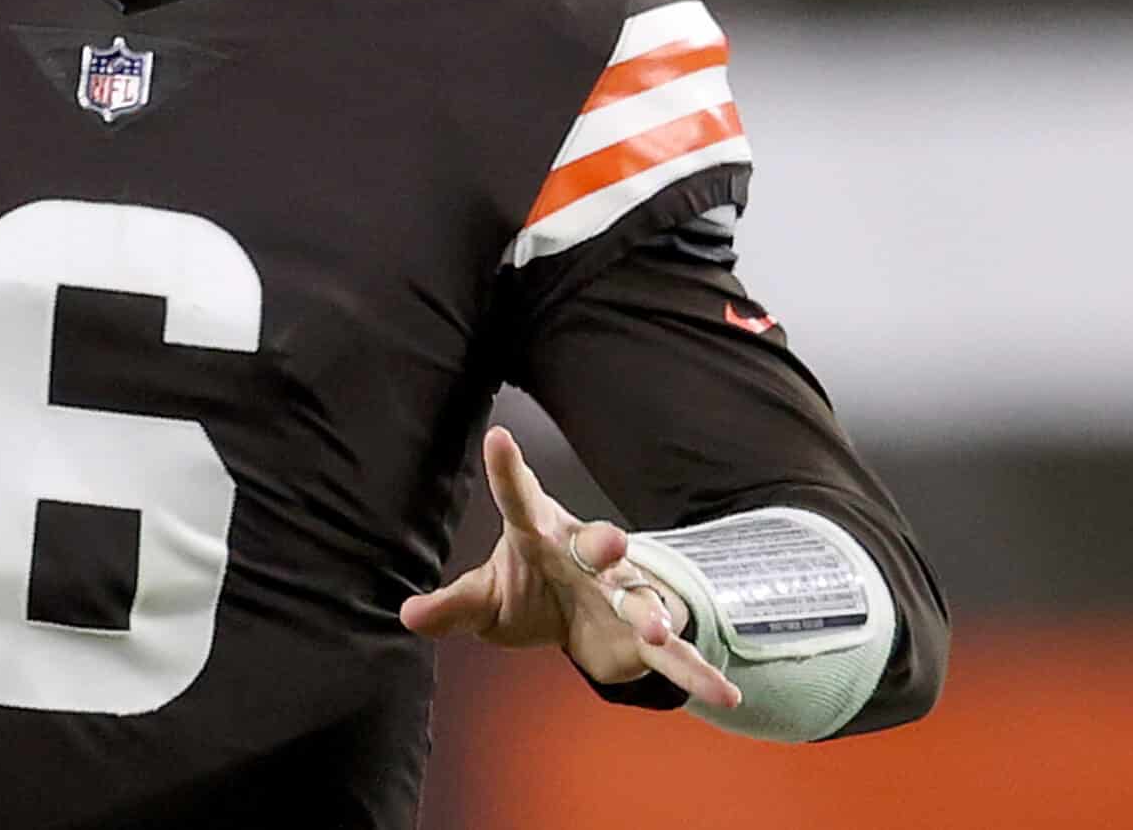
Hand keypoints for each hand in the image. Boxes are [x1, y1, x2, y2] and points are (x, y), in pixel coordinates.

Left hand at [398, 426, 739, 709]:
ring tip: (660, 628)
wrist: (575, 616)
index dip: (506, 469)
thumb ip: (451, 607)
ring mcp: (621, 592)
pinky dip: (696, 672)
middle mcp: (587, 555)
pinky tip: (725, 695)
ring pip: (640, 597)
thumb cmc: (526, 589)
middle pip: (596, 544)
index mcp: (539, 533)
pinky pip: (673, 653)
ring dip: (651, 612)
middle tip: (609, 539)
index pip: (517, 499)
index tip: (496, 437)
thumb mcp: (483, 599)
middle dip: (605, 543)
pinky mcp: (644, 633)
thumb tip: (407, 616)